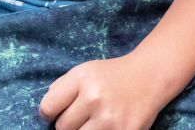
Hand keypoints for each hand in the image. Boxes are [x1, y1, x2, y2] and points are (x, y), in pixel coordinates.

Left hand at [39, 55, 164, 129]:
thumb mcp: (84, 71)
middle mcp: (94, 97)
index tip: (59, 112)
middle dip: (69, 123)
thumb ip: (61, 87)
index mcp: (81, 78)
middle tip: (83, 115)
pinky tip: (106, 126)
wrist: (148, 77)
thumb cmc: (111, 76)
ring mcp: (109, 119)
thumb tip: (46, 111)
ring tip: (94, 122)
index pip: (47, 108)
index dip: (50, 113)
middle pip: (62, 127)